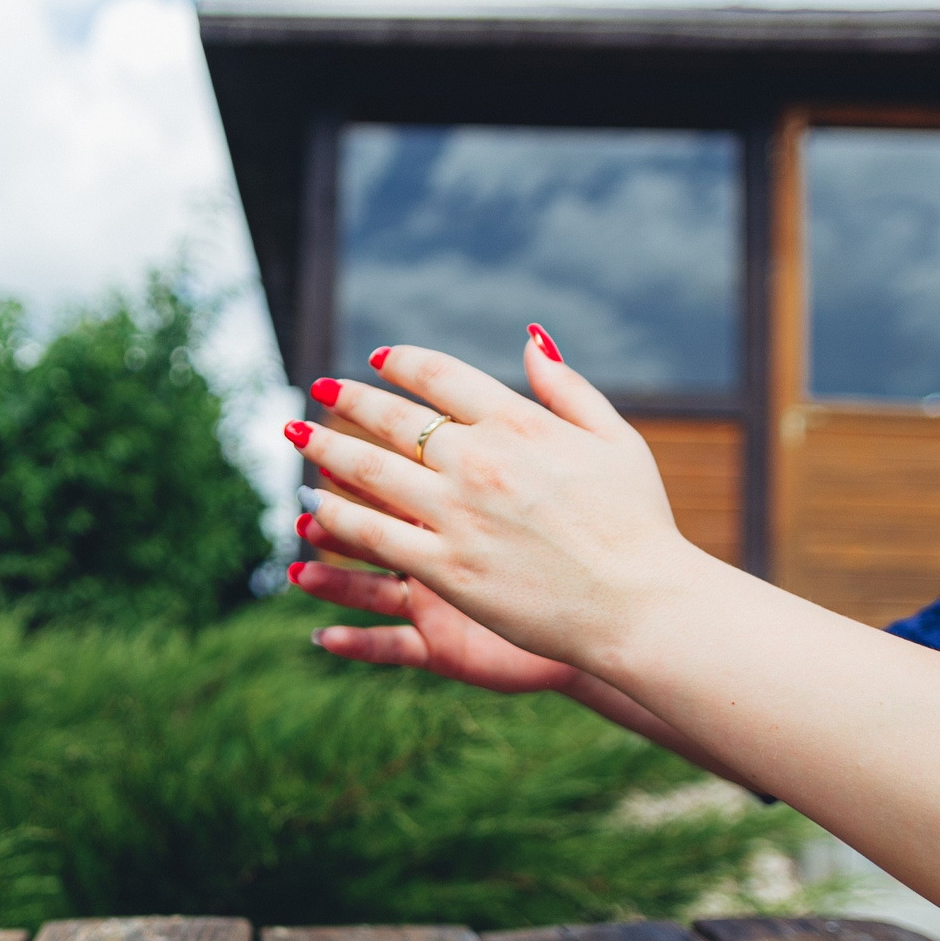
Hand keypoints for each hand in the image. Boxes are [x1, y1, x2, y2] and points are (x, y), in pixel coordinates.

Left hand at [287, 330, 701, 677]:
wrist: (640, 601)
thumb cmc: (638, 523)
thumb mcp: (615, 439)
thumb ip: (566, 387)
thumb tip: (528, 338)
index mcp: (519, 423)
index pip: (441, 376)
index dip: (403, 363)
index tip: (380, 359)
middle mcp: (479, 460)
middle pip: (393, 418)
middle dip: (349, 399)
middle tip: (319, 389)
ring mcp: (456, 514)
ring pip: (370, 471)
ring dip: (327, 450)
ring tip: (299, 437)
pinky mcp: (444, 566)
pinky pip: (373, 534)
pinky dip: (337, 515)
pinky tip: (313, 505)